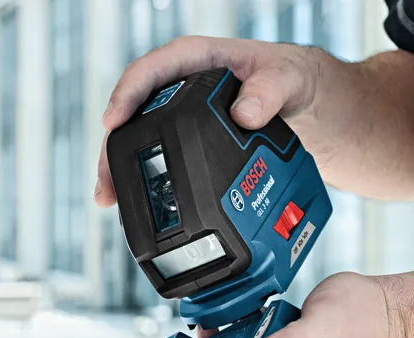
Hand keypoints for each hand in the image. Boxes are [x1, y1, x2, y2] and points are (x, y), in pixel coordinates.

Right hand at [94, 36, 325, 207]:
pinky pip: (159, 155)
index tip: (112, 121)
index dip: (127, 94)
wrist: (306, 102)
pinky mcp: (190, 141)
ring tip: (109, 198)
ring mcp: (183, 116)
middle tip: (107, 181)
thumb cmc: (293, 79)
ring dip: (121, 167)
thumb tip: (243, 113)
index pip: (152, 70)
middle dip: (113, 146)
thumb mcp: (289, 77)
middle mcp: (182, 87)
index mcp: (198, 60)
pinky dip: (144, 177)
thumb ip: (270, 89)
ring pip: (141, 138)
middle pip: (135, 112)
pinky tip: (133, 201)